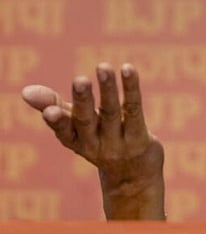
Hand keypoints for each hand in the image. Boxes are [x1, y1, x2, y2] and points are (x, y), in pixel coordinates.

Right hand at [21, 63, 165, 219]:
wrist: (134, 176)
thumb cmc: (100, 140)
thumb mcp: (76, 127)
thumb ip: (53, 105)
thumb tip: (26, 91)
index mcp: (76, 142)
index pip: (64, 132)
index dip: (57, 122)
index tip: (49, 110)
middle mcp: (96, 145)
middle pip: (87, 121)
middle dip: (83, 101)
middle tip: (80, 80)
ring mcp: (119, 143)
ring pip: (112, 113)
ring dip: (108, 90)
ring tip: (103, 67)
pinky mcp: (140, 139)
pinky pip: (134, 110)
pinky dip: (131, 89)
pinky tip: (128, 69)